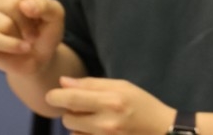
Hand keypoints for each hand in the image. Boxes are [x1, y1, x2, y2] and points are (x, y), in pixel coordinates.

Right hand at [0, 0, 64, 75]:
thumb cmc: (45, 32)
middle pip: (12, 4)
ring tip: (24, 41)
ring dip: (20, 37)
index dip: (34, 2)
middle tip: (33, 34)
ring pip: (3, 24)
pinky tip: (19, 48)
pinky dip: (11, 46)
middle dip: (28, 24)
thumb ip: (45, 5)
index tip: (38, 15)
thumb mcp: (55, 15)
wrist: (37, 59)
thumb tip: (23, 5)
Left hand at [46, 76, 175, 134]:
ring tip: (95, 118)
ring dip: (78, 123)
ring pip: (73, 130)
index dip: (56, 96)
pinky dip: (85, 134)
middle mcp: (106, 123)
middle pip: (68, 117)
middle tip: (84, 105)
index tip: (51, 95)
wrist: (161, 131)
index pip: (72, 99)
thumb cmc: (142, 104)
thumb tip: (63, 82)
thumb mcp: (122, 86)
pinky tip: (98, 129)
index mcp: (111, 101)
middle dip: (70, 110)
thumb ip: (92, 84)